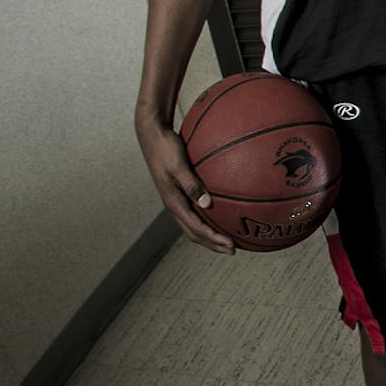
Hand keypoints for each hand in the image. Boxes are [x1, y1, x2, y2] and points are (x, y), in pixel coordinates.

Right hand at [135, 107, 233, 251]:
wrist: (152, 134)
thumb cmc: (165, 147)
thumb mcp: (178, 165)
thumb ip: (191, 184)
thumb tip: (207, 205)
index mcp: (173, 202)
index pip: (195, 229)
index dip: (213, 240)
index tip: (231, 246)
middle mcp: (174, 204)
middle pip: (194, 232)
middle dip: (212, 243)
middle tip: (233, 250)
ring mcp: (176, 199)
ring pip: (193, 224)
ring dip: (210, 234)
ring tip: (228, 238)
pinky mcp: (179, 191)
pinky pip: (195, 210)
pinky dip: (208, 218)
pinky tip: (222, 213)